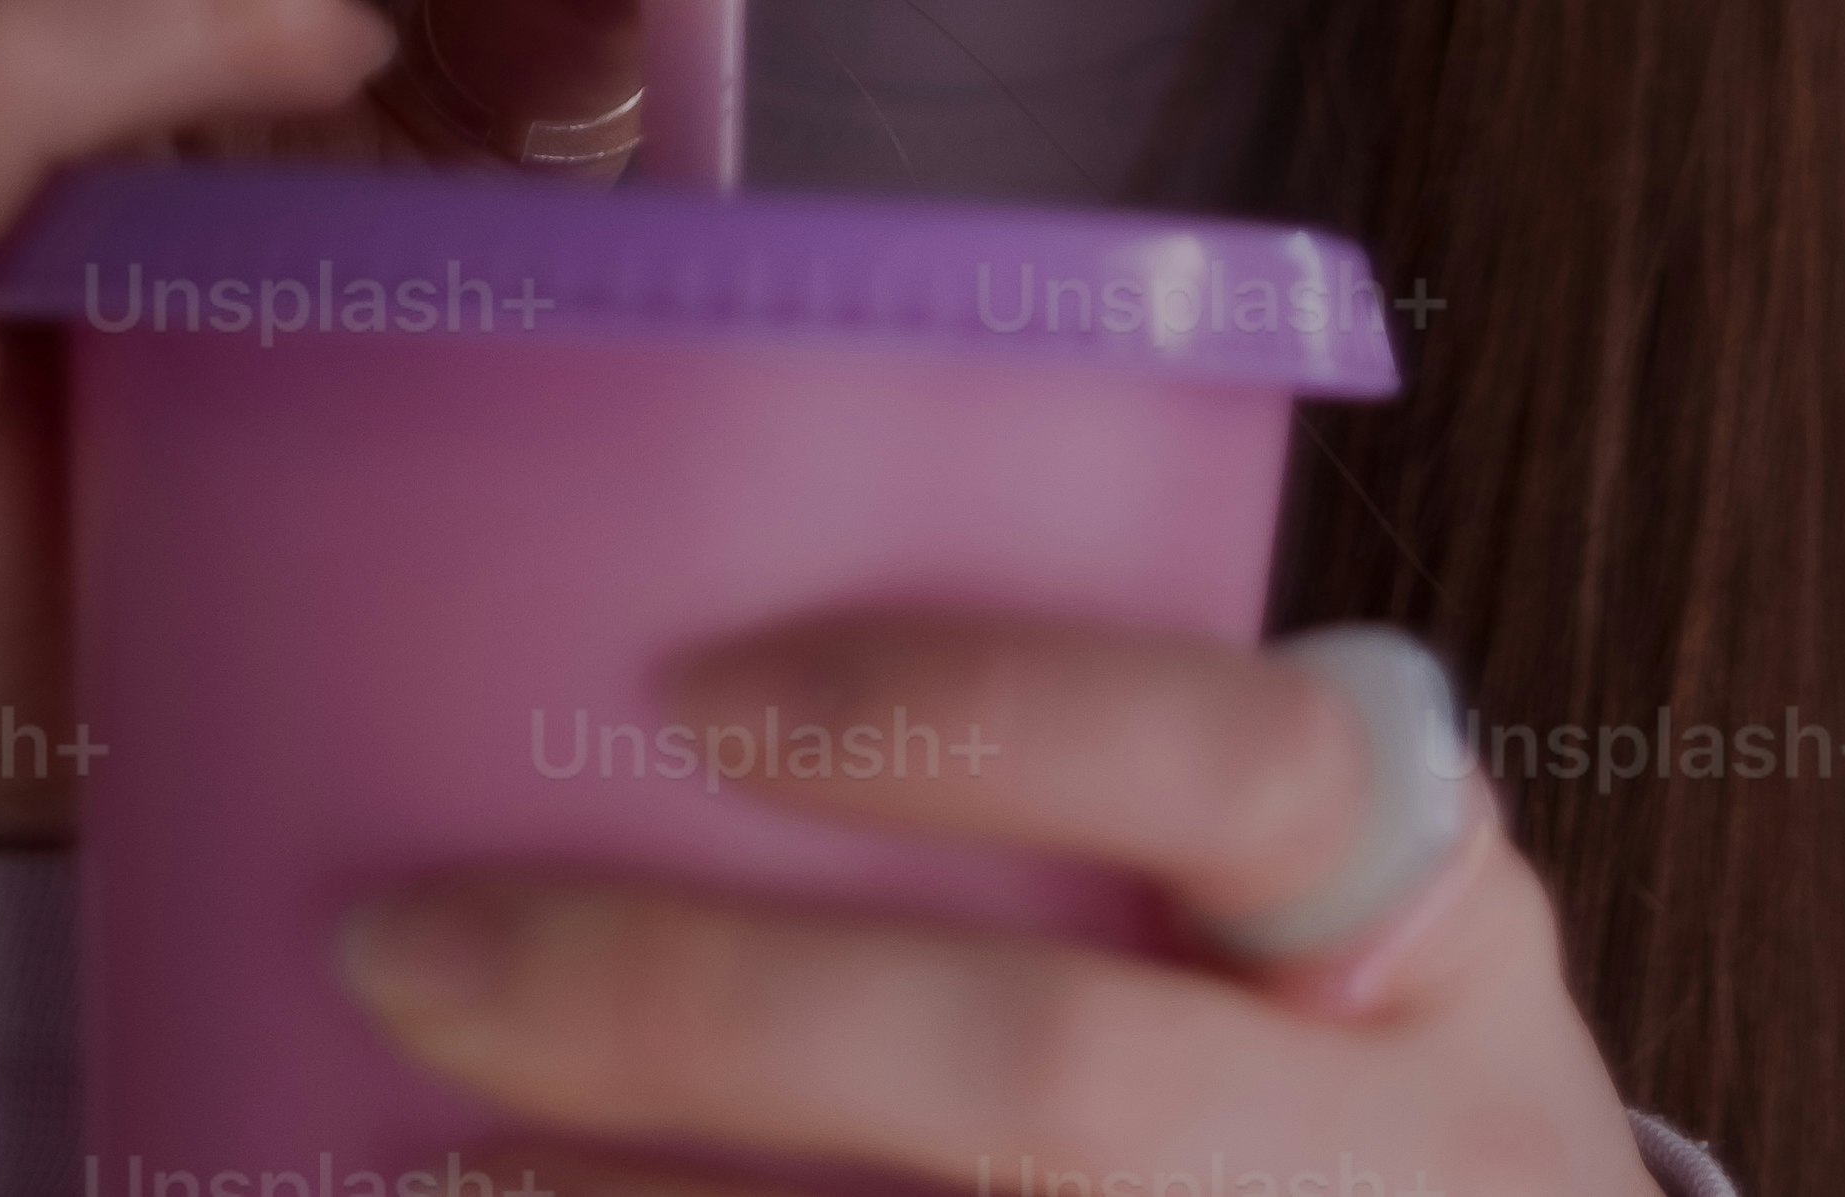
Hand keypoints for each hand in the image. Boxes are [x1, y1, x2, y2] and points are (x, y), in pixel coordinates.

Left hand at [334, 606, 1661, 1196]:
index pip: (1234, 763)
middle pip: (1044, 1080)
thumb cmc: (1365, 1130)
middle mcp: (1396, 1162)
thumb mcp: (1349, 951)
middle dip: (702, 1017)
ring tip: (410, 1169)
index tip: (694, 694)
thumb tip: (668, 708)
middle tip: (413, 948)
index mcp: (1433, 939)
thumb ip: (1132, 835)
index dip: (967, 718)